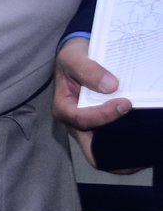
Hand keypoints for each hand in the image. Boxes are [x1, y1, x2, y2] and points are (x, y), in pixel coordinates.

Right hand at [53, 35, 134, 170]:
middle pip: (92, 150)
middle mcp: (76, 123)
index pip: (82, 120)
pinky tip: (145, 139)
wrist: (82, 55)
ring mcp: (91, 127)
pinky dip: (128, 145)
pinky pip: (114, 143)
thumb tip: (111, 86)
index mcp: (64, 108)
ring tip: (146, 148)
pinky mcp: (104, 127)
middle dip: (115, 154)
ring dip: (124, 153)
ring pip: (105, 151)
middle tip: (139, 150)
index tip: (126, 103)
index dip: (104, 115)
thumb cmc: (74, 57)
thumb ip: (88, 69)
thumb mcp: (73, 57)